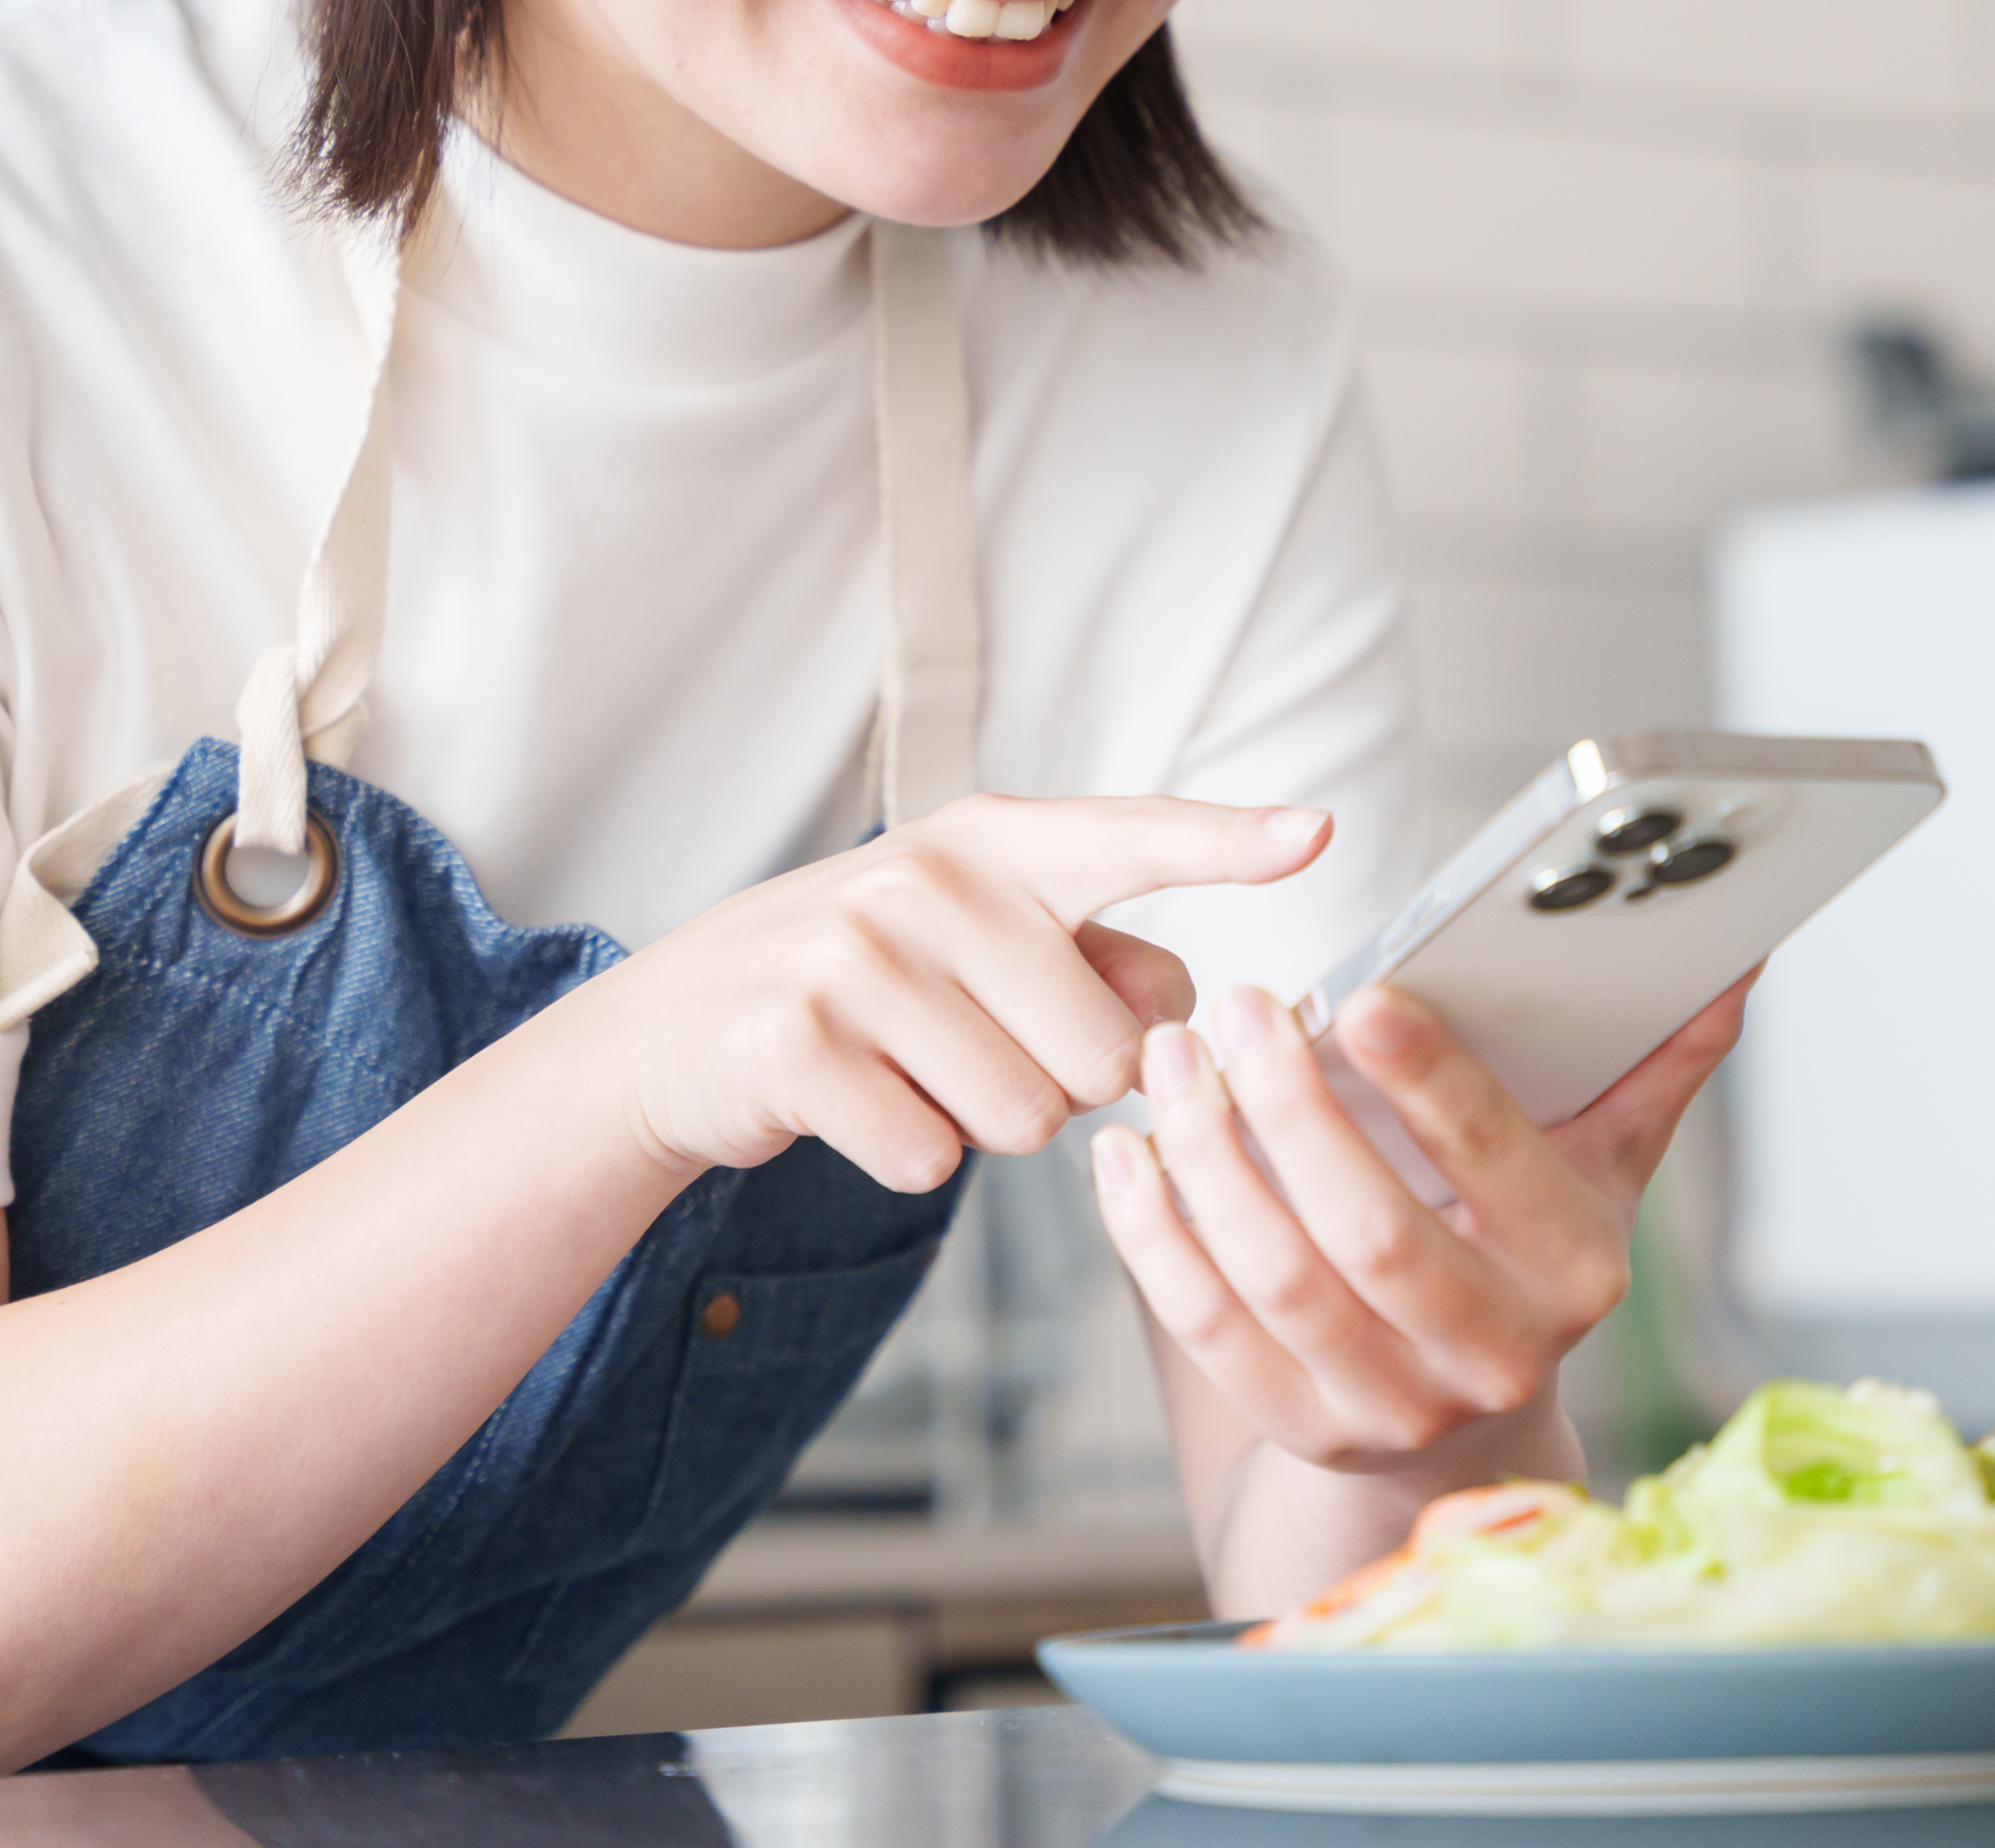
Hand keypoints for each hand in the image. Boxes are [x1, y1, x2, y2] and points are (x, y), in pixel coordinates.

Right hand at [585, 795, 1328, 1193]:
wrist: (680, 1027)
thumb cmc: (869, 983)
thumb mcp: (978, 937)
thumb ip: (1094, 957)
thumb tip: (1184, 1001)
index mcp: (992, 842)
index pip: (1133, 836)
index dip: (1228, 841)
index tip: (1314, 835)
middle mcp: (928, 881)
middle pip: (1105, 1051)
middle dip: (1059, 1082)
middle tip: (971, 1046)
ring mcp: (858, 959)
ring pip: (1027, 1118)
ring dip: (980, 1124)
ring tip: (909, 1068)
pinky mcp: (800, 1046)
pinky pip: (933, 1159)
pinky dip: (907, 1156)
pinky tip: (856, 1105)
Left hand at [1093, 972, 1752, 1469]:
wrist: (1471, 1420)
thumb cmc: (1524, 1248)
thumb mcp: (1600, 1166)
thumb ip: (1653, 1067)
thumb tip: (1732, 966)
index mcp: (1575, 1269)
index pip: (1495, 1164)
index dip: (1429, 1082)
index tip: (1362, 995)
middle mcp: (1493, 1353)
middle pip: (1368, 1228)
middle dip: (1287, 1110)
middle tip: (1232, 1006)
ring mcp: (1392, 1405)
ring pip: (1276, 1279)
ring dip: (1205, 1161)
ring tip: (1166, 1062)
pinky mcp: (1302, 1430)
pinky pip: (1208, 1330)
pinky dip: (1152, 1240)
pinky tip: (1122, 1155)